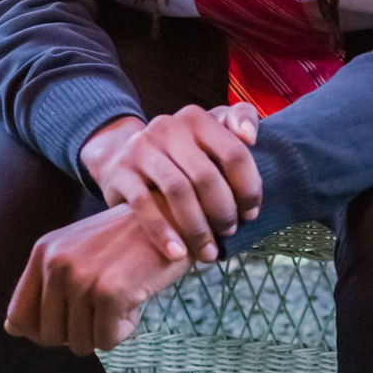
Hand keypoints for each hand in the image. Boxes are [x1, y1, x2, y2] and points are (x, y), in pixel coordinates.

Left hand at [4, 204, 190, 355]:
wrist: (173, 218)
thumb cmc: (128, 241)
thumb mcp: (78, 254)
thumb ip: (44, 287)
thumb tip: (12, 329)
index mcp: (43, 253)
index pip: (18, 318)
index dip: (43, 332)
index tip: (71, 321)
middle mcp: (55, 264)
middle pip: (49, 337)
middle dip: (80, 332)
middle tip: (104, 308)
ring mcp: (81, 278)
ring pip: (80, 342)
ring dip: (106, 331)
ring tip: (122, 300)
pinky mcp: (109, 292)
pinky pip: (107, 341)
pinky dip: (124, 331)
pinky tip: (135, 303)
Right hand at [79, 103, 260, 263]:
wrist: (122, 156)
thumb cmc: (180, 152)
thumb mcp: (208, 130)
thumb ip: (237, 120)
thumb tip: (250, 136)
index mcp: (197, 119)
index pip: (234, 153)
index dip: (249, 188)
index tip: (251, 213)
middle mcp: (168, 127)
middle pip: (206, 175)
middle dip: (223, 211)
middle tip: (229, 232)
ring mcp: (141, 148)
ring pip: (178, 190)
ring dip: (197, 227)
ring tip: (207, 250)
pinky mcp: (120, 171)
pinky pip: (144, 204)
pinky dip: (163, 232)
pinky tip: (177, 253)